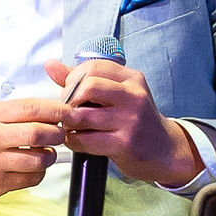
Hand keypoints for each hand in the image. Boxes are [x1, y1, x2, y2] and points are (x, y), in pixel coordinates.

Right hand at [0, 93, 70, 199]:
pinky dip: (39, 172)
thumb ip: (18, 112)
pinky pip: (31, 178)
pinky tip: (31, 166)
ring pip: (38, 159)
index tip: (71, 113)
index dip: (57, 111)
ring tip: (45, 152)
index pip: (31, 109)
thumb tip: (57, 111)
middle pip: (38, 134)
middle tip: (60, 135)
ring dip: (50, 156)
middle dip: (58, 134)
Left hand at [46, 57, 202, 187]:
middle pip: (86, 87)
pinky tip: (78, 141)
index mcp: (132, 79)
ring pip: (81, 116)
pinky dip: (74, 141)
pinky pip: (85, 140)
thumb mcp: (118, 93)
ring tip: (73, 127)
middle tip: (70, 111)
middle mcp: (134, 96)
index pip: (91, 67)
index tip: (72, 94)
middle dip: (69, 100)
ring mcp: (130, 120)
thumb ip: (83, 79)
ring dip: (69, 123)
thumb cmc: (135, 120)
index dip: (73, 80)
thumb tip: (50, 65)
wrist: (165, 150)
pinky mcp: (125, 143)